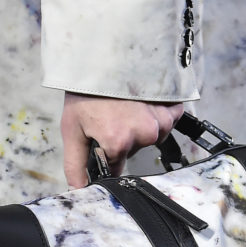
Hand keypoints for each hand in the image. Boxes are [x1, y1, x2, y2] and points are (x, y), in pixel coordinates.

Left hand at [61, 93, 184, 188]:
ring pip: (152, 137)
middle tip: (111, 115)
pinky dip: (157, 114)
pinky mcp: (172, 107)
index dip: (107, 153)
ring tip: (126, 106)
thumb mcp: (73, 129)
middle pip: (135, 151)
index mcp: (119, 143)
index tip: (101, 136)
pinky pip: (168, 121)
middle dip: (124, 138)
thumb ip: (75, 164)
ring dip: (141, 127)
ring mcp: (161, 120)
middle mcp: (144, 134)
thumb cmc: (86, 92)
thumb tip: (78, 190)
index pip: (116, 166)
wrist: (103, 56)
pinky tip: (142, 102)